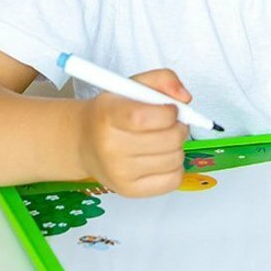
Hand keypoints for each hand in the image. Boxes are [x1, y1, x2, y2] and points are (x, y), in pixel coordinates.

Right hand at [76, 69, 189, 197]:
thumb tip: (185, 98)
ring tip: (162, 140)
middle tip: (170, 124)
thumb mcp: (132, 85)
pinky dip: (175, 167)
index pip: (144, 117)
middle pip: (169, 139)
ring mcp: (119, 173)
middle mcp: (110, 147)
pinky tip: (160, 157)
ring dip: (177, 147)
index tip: (170, 109)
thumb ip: (163, 79)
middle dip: (179, 127)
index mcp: (108, 115)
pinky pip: (174, 180)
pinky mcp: (130, 190)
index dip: (169, 112)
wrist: (85, 142)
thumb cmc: (113, 113)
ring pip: (176, 158)